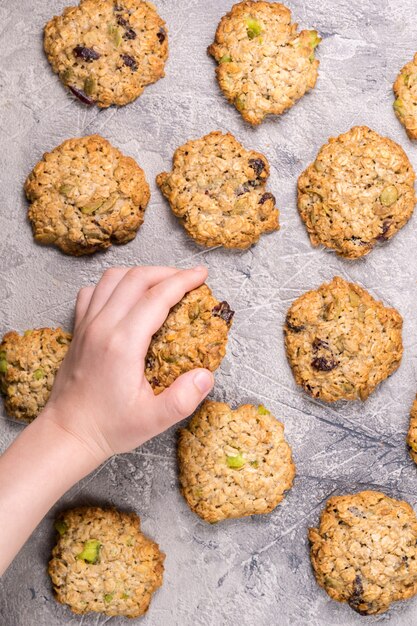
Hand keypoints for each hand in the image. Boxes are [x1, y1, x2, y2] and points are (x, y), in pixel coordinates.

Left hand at [41, 266, 213, 461]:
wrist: (67, 433)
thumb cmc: (108, 427)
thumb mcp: (152, 420)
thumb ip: (183, 399)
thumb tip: (206, 375)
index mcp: (123, 344)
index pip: (157, 297)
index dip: (183, 281)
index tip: (201, 275)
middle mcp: (102, 327)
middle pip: (136, 279)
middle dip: (167, 272)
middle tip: (188, 278)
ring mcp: (87, 325)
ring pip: (113, 279)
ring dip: (140, 274)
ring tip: (160, 282)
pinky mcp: (78, 330)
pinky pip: (92, 292)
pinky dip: (112, 285)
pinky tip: (124, 296)